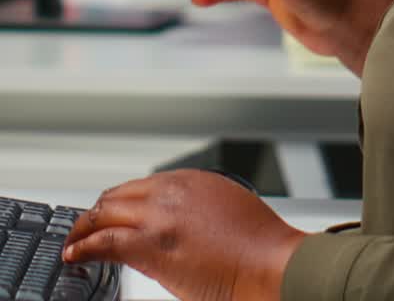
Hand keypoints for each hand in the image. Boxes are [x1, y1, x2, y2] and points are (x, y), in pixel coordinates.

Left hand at [63, 169, 304, 300]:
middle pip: (117, 196)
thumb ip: (198, 206)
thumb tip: (182, 224)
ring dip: (84, 227)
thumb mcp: (228, 205)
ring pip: (105, 213)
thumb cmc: (260, 242)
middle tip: (85, 227)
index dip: (120, 202)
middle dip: (97, 212)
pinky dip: (82, 247)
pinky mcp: (152, 247)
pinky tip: (73, 255)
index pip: (139, 186)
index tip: (111, 214)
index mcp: (191, 179)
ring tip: (73, 241)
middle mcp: (171, 191)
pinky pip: (105, 241)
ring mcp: (159, 217)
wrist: (270, 262)